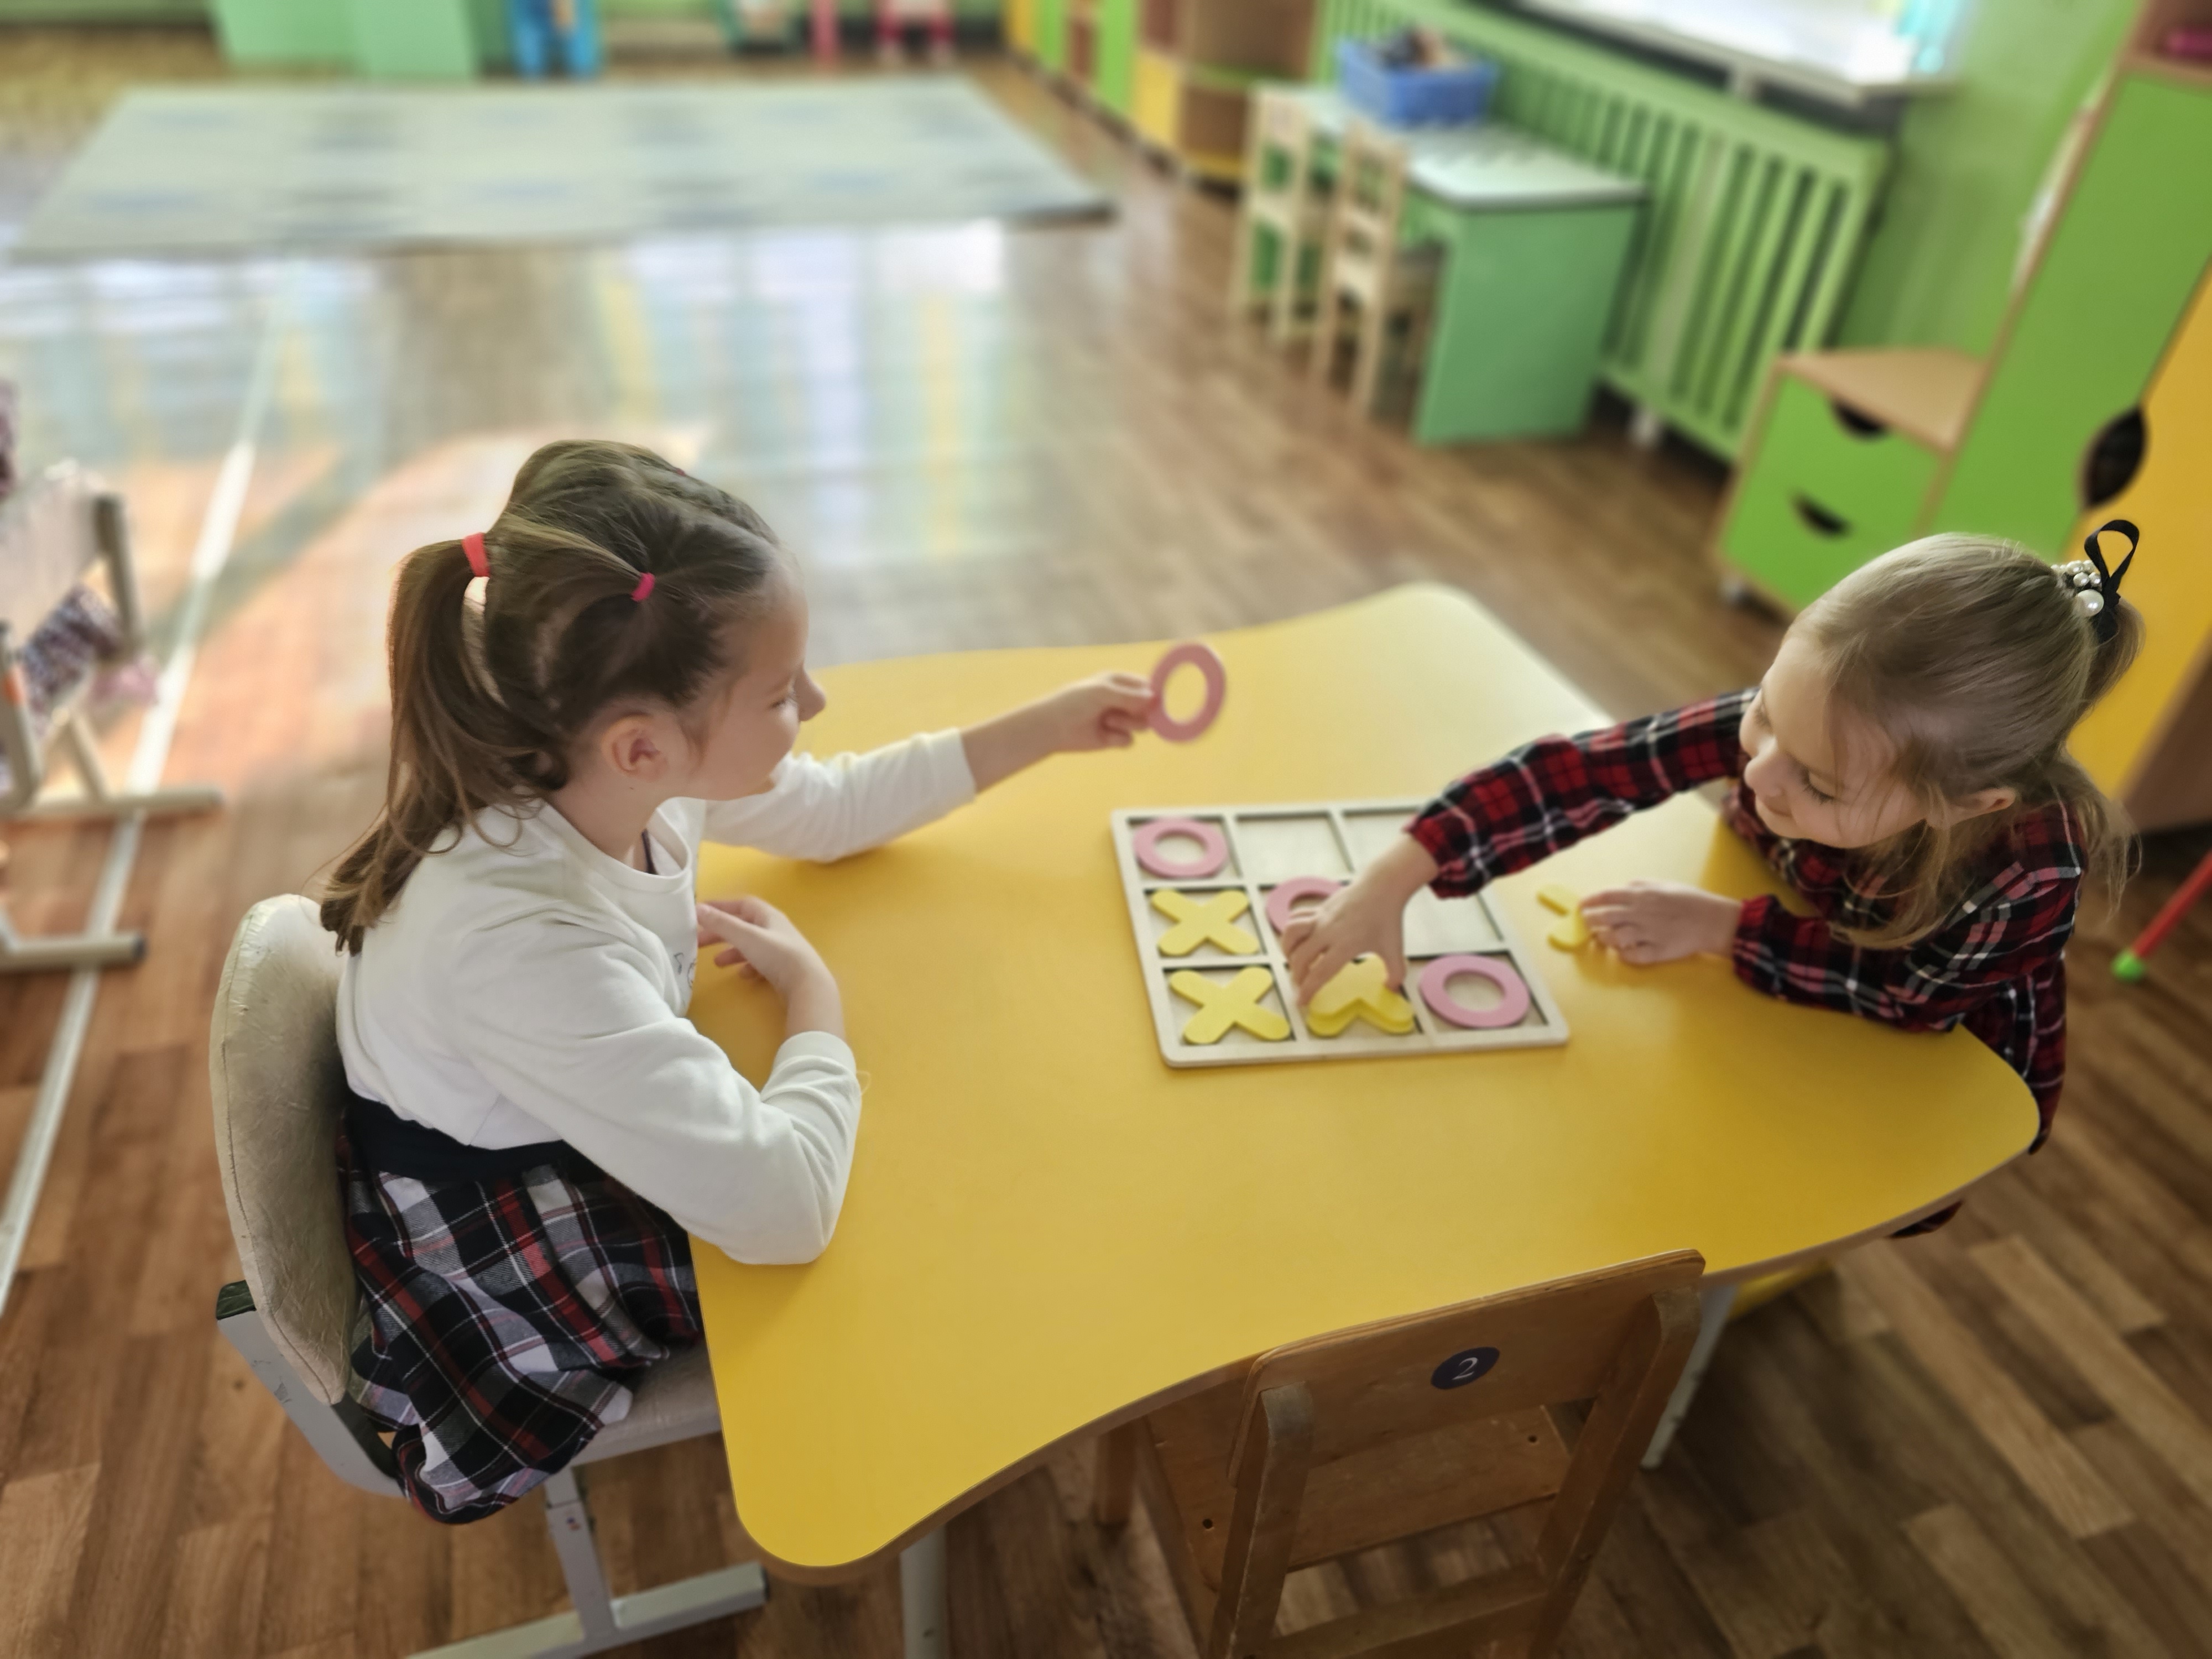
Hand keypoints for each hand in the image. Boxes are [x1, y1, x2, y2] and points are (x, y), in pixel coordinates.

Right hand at [695, 897, 830, 996]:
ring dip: (732, 952)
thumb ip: (722, 924)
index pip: (741, 904)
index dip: (720, 906)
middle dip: (720, 933)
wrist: (808, 985)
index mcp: (768, 916)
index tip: (700, 913)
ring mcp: (780, 949)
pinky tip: (742, 976)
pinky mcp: (783, 968)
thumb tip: (697, 908)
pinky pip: (761, 963)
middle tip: (698, 942)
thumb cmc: (777, 955)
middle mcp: (775, 929)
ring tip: (716, 964)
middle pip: (742, 926)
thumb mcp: (746, 936)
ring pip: (750, 946)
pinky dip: (748, 967)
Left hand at [1028, 672, 1156, 754]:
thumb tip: (1155, 698)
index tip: (1154, 703)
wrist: (1053, 727)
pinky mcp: (1114, 738)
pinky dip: (1118, 739)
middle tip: (1125, 712)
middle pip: (1149, 708)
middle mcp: (1122, 700)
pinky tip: (1103, 735)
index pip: (1147, 686)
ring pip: (1142, 725)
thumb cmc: (1074, 702)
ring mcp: (1119, 719)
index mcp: (1119, 682)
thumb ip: (1130, 696)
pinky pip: (1129, 741)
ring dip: (1128, 725)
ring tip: (1107, 721)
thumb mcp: (1103, 692)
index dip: (1154, 694)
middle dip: (1140, 712)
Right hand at [1278, 837, 1438, 1003]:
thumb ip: (1395, 973)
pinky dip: (1290, 931)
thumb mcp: (1395, 950)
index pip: (1320, 972)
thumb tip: (1390, 988)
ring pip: (1291, 934)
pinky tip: (1297, 940)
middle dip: (1297, 976)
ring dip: (1287, 951)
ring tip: (1293, 960)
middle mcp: (1328, 932)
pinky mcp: (1318, 908)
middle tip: (1302, 985)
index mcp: (1346, 945)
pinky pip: (1295, 918)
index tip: (1301, 1002)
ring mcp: (1321, 918)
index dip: (1308, 989)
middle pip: (1301, 957)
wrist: (1382, 887)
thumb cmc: (1388, 919)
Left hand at [1580, 883, 1741, 964]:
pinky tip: (1622, 952)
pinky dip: (1623, 955)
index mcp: (1642, 895)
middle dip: (1591, 921)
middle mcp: (1641, 913)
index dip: (1590, 901)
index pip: (1607, 896)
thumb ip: (1640, 885)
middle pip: (1605, 918)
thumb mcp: (1664, 884)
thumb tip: (1621, 888)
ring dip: (1604, 939)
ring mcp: (1648, 933)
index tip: (1581, 905)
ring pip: (1615, 938)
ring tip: (1601, 938)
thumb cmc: (1690, 900)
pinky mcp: (1657, 952)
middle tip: (1587, 923)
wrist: (1713, 920)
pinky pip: (1632, 956)